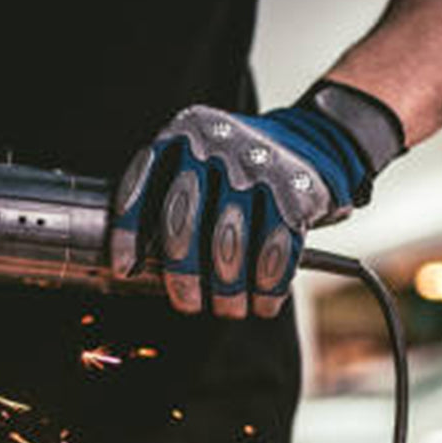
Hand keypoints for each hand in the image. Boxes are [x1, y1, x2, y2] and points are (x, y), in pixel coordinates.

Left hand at [109, 83, 404, 318]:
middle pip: (182, 221)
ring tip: (227, 308)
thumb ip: (165, 196)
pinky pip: (274, 249)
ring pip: (228, 242)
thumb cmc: (238, 168)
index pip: (139, 187)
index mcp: (180, 134)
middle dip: (181, 275)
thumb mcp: (197, 161)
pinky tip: (262, 302)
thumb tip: (135, 265)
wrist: (317, 137)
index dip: (128, 235)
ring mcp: (256, 165)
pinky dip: (267, 285)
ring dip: (227, 289)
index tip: (125, 271)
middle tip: (186, 303)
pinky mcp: (296, 188)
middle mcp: (215, 144)